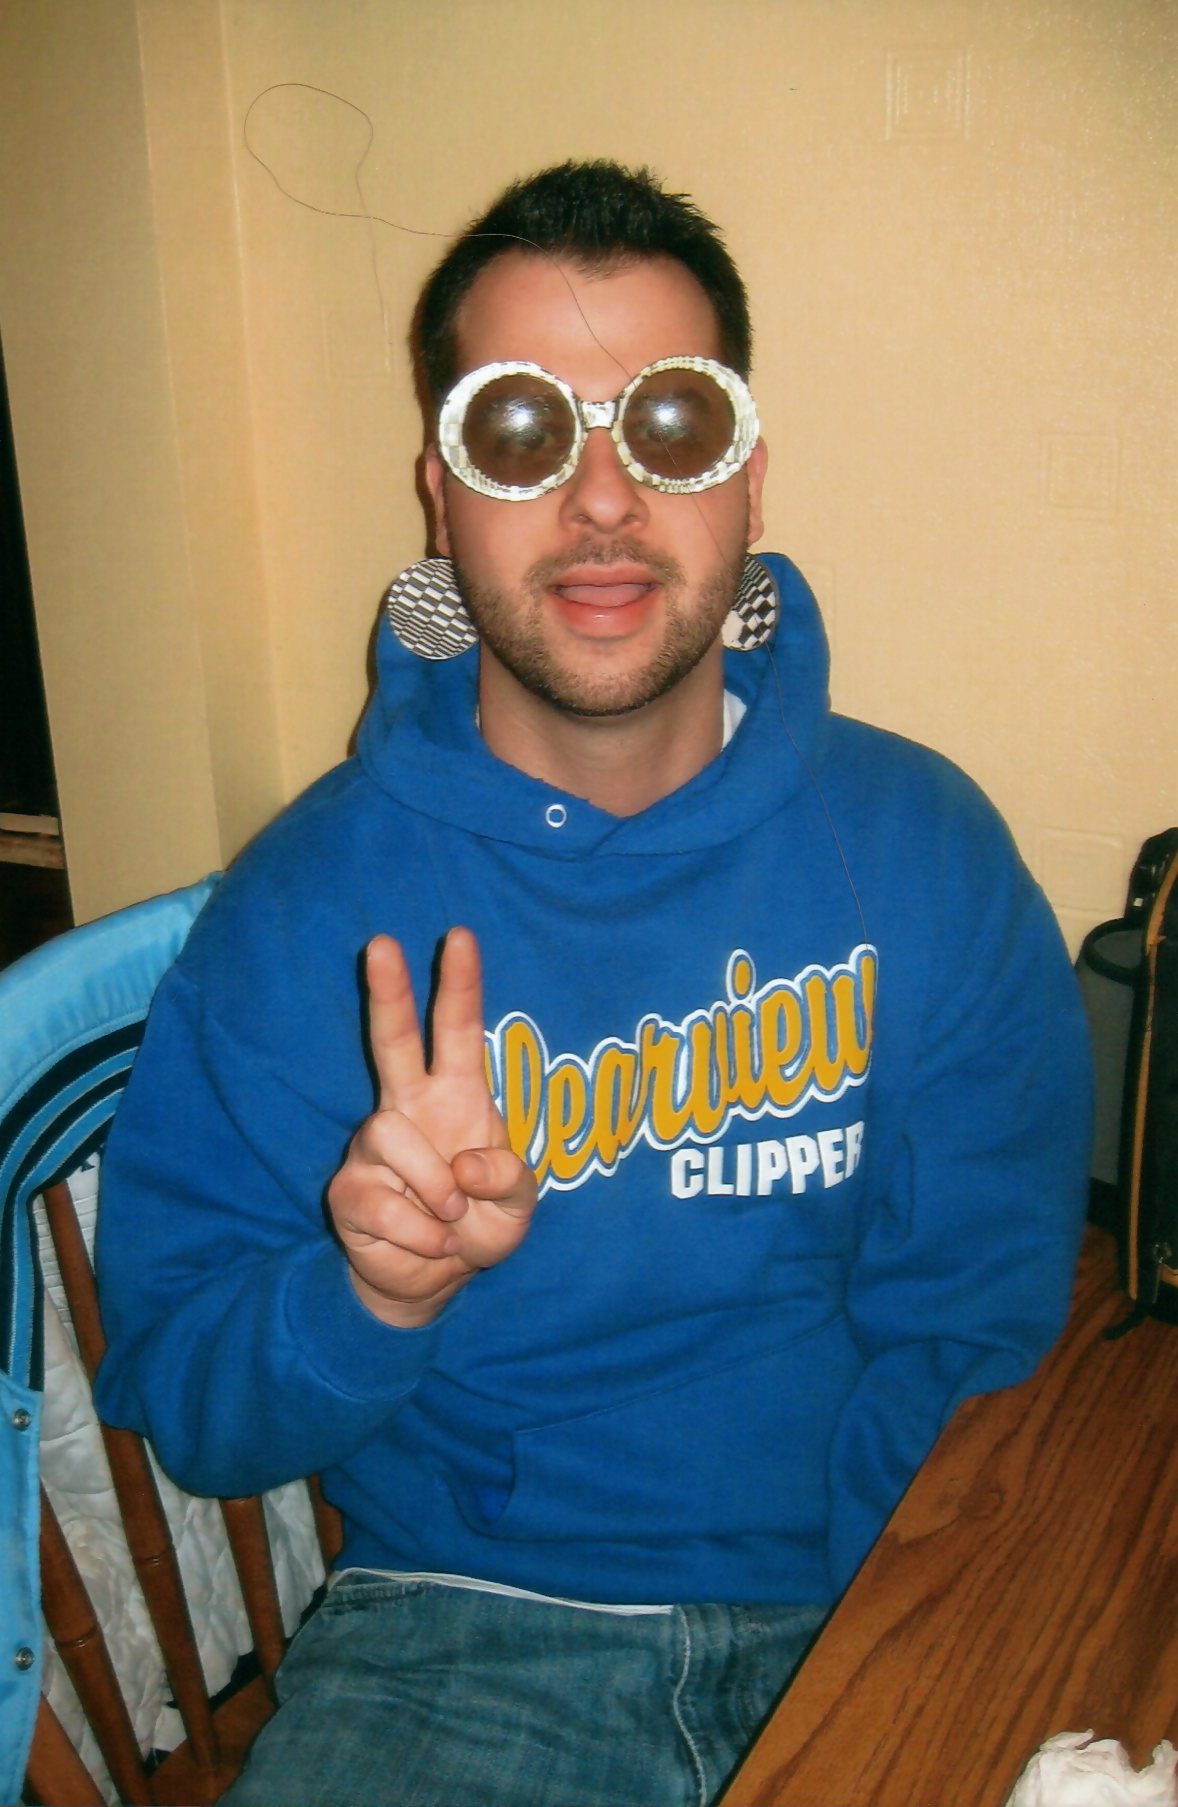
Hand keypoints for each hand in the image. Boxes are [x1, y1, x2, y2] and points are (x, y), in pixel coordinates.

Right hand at [328, 928, 536, 1327]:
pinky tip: (430, 1239)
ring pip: (390, 1133)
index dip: (460, 984)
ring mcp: (373, 1144)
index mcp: (457, 1095)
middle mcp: (409, 1106)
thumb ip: (510, 1180)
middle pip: (391, 1038)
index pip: (457, 1029)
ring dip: (433, 1188)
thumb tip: (465, 1163)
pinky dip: (419, 1230)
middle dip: (388, 991)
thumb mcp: (518, 1208)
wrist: (434, 1281)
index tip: (459, 936)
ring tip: (450, 1216)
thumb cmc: (477, 1224)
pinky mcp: (348, 1187)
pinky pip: (380, 1198)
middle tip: (381, 943)